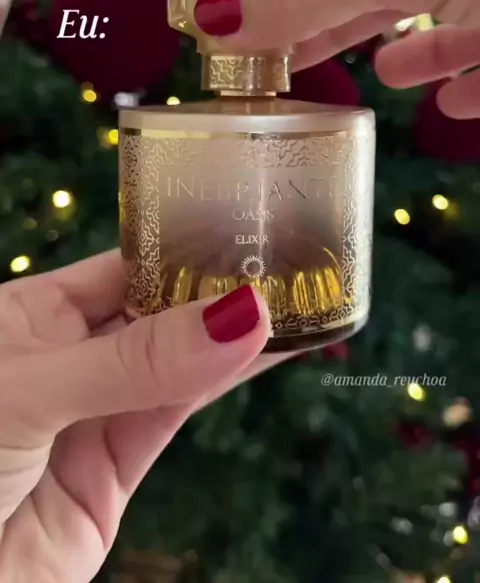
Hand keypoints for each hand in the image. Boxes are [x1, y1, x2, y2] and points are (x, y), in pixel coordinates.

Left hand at [0, 252, 282, 582]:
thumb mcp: (31, 388)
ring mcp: (94, 412)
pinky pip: (174, 415)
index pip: (122, 266)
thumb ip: (136, 360)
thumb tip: (240, 316)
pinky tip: (265, 353)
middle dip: (216, 293)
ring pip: (176, 365)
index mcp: (31, 313)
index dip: (182, 249)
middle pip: (156, 313)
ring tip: (299, 303)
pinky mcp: (115, 470)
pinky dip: (220, 385)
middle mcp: (67, 356)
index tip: (246, 230)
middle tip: (289, 264)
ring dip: (232, 338)